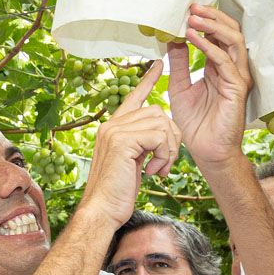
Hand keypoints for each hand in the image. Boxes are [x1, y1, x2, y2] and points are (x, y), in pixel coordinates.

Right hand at [77, 60, 182, 228]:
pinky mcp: (122, 141)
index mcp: (113, 128)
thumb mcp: (132, 163)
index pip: (133, 96)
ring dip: (169, 149)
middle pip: (158, 111)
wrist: (102, 210)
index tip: (158, 64)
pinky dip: (164, 155)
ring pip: (162, 122)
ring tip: (160, 169)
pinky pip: (159, 136)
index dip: (147, 81)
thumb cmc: (118, 193)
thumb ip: (142, 144)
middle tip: (165, 163)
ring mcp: (114, 131)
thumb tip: (161, 133)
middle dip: (171, 137)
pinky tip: (154, 172)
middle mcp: (111, 124)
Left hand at [166, 4, 253, 167]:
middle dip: (211, 16)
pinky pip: (225, 61)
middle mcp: (232, 68)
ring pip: (233, 40)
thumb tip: (172, 39)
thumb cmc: (195, 123)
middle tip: (191, 6)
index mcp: (219, 66)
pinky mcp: (237, 88)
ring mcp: (237, 77)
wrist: (206, 151)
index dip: (205, 19)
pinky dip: (209, 47)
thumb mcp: (179, 87)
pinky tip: (193, 39)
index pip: (218, 34)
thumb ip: (178, 64)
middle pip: (230, 31)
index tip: (186, 8)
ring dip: (212, 26)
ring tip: (193, 17)